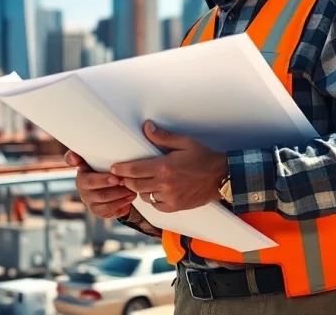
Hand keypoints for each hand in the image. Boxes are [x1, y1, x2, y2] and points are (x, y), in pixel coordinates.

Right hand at [65, 150, 135, 218]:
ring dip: (118, 193)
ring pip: (101, 197)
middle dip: (104, 181)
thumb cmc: (119, 171)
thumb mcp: (117, 159)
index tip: (76, 159)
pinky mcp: (97, 209)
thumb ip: (114, 150)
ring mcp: (88, 197)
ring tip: (131, 189)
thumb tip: (134, 132)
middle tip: (119, 179)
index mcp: (85, 165)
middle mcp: (82, 181)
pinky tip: (130, 198)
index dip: (72, 158)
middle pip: (88, 182)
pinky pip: (107, 209)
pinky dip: (120, 204)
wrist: (124, 192)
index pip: (72, 158)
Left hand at [110, 120, 227, 212]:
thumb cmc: (204, 158)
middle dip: (126, 180)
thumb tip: (146, 127)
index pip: (133, 170)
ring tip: (140, 182)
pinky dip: (152, 199)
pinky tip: (155, 191)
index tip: (114, 168)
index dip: (120, 170)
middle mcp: (164, 184)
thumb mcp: (185, 143)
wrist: (222, 177)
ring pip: (144, 196)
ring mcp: (169, 197)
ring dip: (139, 189)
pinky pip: (155, 205)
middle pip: (134, 184)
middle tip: (123, 176)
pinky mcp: (175, 207)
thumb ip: (163, 137)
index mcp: (164, 166)